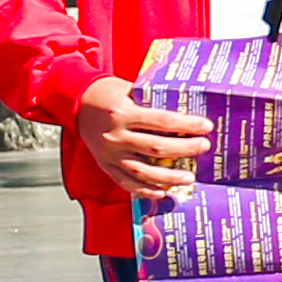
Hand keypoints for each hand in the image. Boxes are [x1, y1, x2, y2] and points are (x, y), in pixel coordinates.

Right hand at [72, 75, 215, 198]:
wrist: (76, 101)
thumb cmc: (107, 92)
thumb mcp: (129, 89)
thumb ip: (152, 100)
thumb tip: (184, 108)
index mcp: (123, 113)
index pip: (161, 121)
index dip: (186, 125)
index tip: (205, 126)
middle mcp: (115, 136)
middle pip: (156, 148)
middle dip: (184, 149)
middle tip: (203, 147)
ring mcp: (109, 154)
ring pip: (143, 171)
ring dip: (169, 177)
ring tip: (189, 178)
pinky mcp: (105, 165)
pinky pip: (126, 182)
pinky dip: (145, 190)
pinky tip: (162, 191)